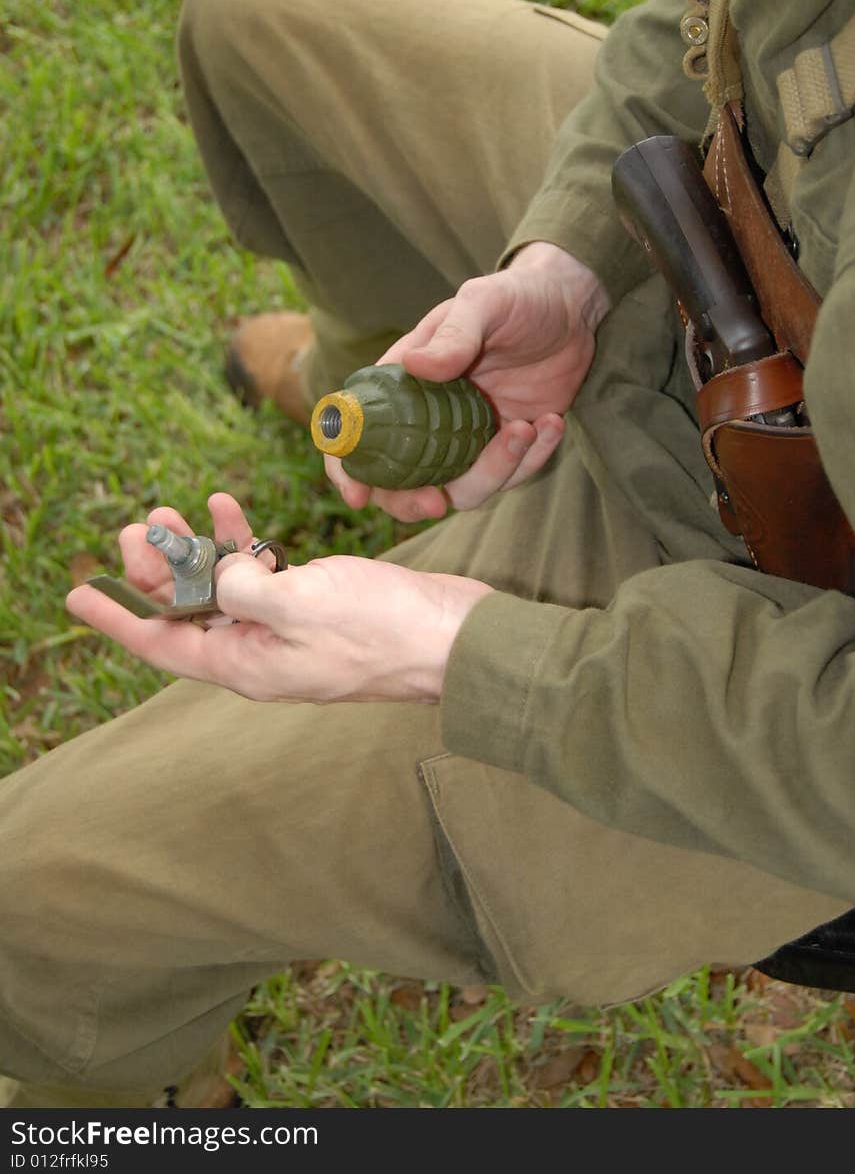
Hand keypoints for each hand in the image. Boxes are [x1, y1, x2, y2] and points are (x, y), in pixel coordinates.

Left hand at [66, 493, 491, 702]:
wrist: (456, 637)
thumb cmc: (384, 628)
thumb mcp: (300, 604)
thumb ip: (243, 588)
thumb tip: (220, 572)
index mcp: (247, 664)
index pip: (164, 643)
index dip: (118, 617)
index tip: (78, 595)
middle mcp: (261, 652)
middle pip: (189, 612)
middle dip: (156, 570)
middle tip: (134, 526)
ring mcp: (290, 630)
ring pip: (223, 589)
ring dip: (196, 549)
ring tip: (170, 510)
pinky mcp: (318, 606)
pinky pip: (264, 574)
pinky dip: (243, 541)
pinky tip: (230, 508)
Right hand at [325, 242, 609, 520]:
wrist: (570, 307)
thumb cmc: (515, 296)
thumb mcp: (483, 303)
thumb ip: (453, 335)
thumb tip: (414, 365)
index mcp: (405, 385)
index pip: (361, 433)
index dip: (349, 469)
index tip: (360, 495)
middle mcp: (430, 419)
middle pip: (403, 481)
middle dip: (414, 501)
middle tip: (438, 503)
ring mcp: (470, 437)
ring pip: (464, 488)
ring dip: (493, 471)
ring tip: (525, 428)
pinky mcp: (509, 445)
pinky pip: (514, 474)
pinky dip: (533, 459)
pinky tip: (551, 423)